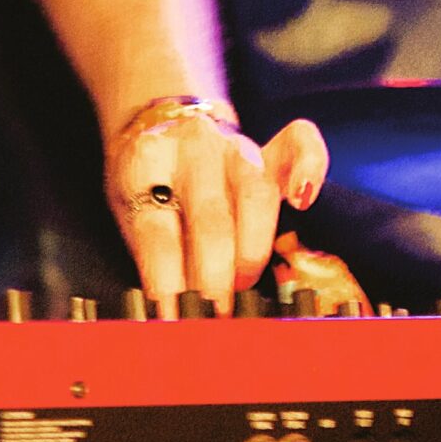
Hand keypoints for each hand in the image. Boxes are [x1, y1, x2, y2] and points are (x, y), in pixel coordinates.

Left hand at [105, 101, 329, 314]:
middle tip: (213, 314)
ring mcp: (234, 144)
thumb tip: (174, 310)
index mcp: (146, 162)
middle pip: (210, 218)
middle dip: (214, 277)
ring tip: (242, 286)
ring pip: (256, 195)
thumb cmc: (148, 182)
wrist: (160, 125)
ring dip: (252, 252)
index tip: (172, 316)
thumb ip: (152, 251)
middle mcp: (193, 146)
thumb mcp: (131, 210)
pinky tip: (303, 201)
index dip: (166, 282)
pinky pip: (300, 144)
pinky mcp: (267, 147)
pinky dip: (309, 169)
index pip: (157, 231)